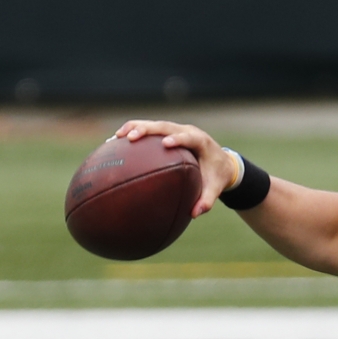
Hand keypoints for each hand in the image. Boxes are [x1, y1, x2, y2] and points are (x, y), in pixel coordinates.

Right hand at [113, 120, 239, 217]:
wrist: (222, 162)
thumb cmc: (217, 176)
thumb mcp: (215, 189)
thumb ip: (206, 200)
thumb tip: (194, 214)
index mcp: (201, 142)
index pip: (189, 137)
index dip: (178, 138)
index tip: (166, 143)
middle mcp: (188, 131)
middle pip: (165, 126)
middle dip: (148, 129)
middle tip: (130, 138)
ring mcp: (177, 130)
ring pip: (154, 124)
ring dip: (135, 128)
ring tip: (117, 137)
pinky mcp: (168, 132)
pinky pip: (150, 129)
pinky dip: (133, 131)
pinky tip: (115, 142)